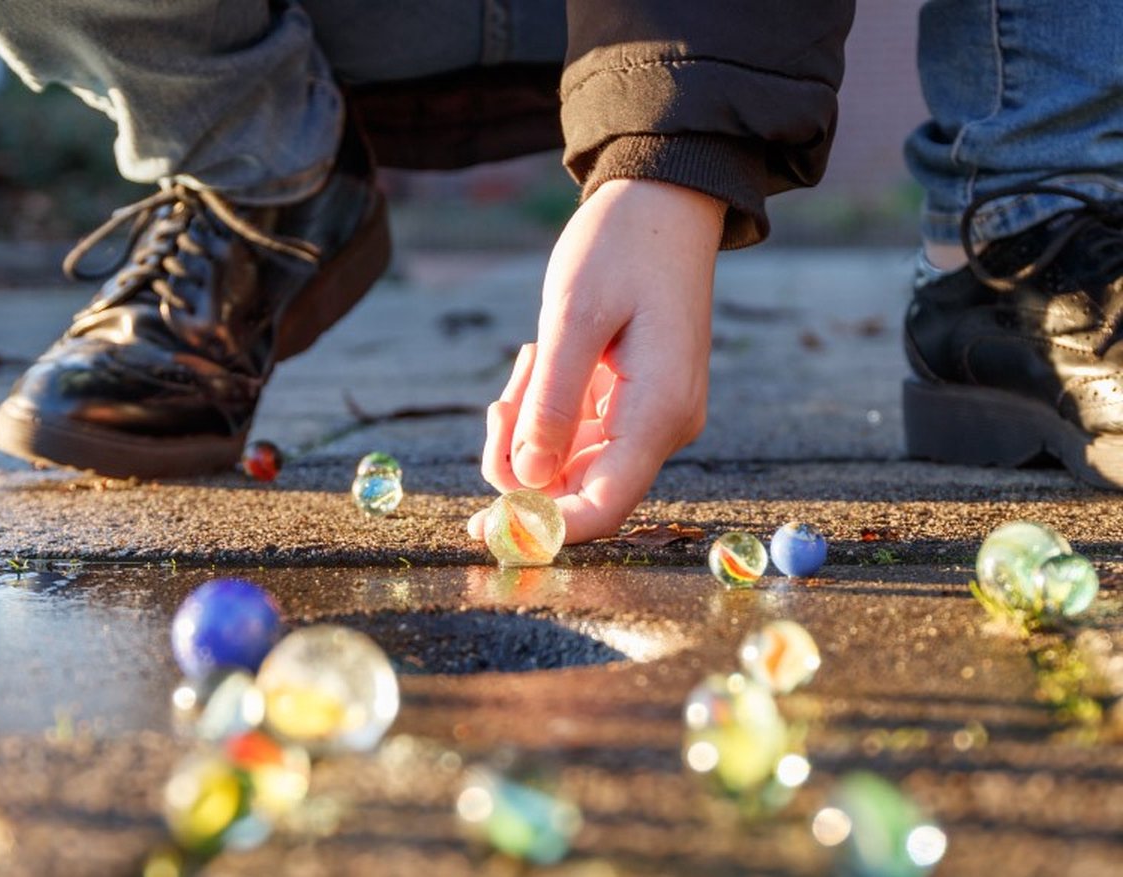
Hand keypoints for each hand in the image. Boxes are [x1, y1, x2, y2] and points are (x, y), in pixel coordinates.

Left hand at [467, 178, 722, 543]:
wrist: (664, 203)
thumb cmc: (622, 247)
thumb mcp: (574, 317)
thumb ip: (550, 403)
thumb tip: (526, 481)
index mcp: (659, 412)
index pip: (604, 506)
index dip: (543, 528)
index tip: (483, 527)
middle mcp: (662, 428)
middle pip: (578, 489)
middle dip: (521, 463)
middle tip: (499, 403)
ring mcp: (650, 419)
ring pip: (570, 464)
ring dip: (528, 429)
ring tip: (528, 360)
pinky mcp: (634, 405)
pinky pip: (577, 435)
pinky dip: (543, 411)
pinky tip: (539, 361)